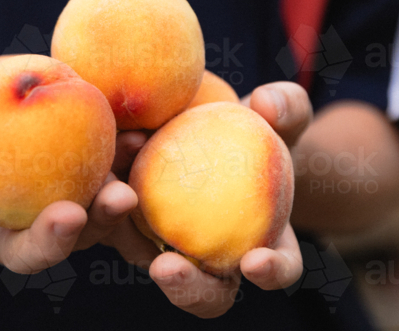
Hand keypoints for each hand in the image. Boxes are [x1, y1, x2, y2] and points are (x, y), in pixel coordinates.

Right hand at [0, 57, 137, 272]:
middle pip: (24, 254)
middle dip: (49, 240)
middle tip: (69, 215)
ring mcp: (43, 231)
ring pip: (77, 241)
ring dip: (102, 220)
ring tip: (122, 194)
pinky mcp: (79, 214)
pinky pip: (103, 205)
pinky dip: (122, 179)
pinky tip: (137, 144)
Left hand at [100, 82, 311, 317]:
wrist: (210, 124)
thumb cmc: (259, 128)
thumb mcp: (281, 116)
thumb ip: (287, 108)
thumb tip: (269, 105)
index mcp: (265, 243)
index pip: (277, 271)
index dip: (271, 273)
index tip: (256, 261)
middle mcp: (214, 258)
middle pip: (202, 293)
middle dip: (184, 289)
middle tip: (167, 269)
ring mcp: (167, 243)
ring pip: (141, 254)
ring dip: (126, 231)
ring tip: (121, 194)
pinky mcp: (127, 217)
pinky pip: (113, 211)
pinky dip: (112, 185)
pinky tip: (125, 142)